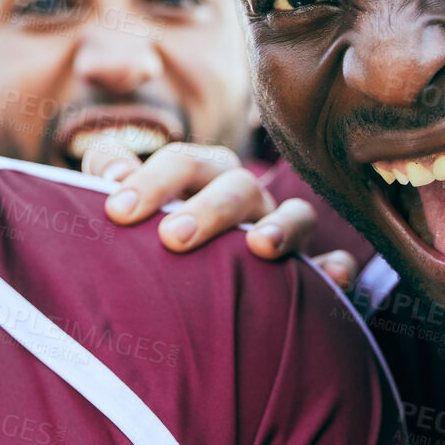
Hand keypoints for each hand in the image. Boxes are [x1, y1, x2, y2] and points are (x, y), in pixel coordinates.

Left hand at [80, 140, 359, 287]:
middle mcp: (248, 196)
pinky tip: (331, 281)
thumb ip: (111, 170)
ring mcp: (284, 229)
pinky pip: (334, 264)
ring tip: (260, 249)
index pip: (182, 161)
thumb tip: (109, 174)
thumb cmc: (159, 226)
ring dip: (282, 227)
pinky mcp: (313, 268)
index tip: (116, 211)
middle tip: (172, 238)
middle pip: (238, 184)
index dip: (152, 180)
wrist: (199, 283)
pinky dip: (335, 269)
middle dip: (208, 207)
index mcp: (204, 173)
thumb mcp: (132, 197)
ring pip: (297, 215)